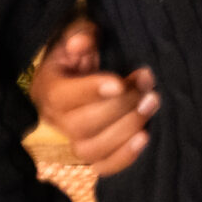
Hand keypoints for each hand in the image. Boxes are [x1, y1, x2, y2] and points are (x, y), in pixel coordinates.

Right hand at [32, 22, 154, 177]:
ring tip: (152, 104)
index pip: (63, 97)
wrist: (89, 72)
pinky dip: (124, 158)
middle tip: (148, 88)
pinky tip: (146, 137)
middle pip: (81, 126)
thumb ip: (81, 33)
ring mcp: (73, 139)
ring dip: (126, 129)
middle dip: (120, 108)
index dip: (90, 91)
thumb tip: (82, 43)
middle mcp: (57, 119)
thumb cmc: (86, 51)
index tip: (119, 83)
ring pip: (91, 149)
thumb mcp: (81, 34)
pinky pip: (103, 167)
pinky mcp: (94, 152)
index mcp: (50, 88)